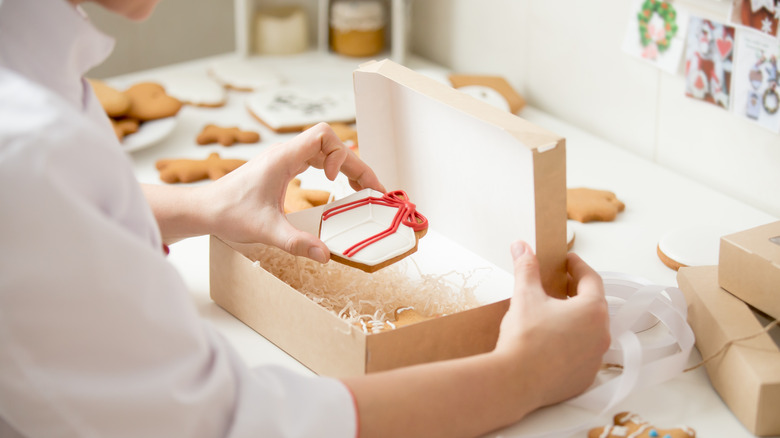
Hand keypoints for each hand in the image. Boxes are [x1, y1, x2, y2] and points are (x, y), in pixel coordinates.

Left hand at [202, 123, 384, 261]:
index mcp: (283, 157)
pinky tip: (337, 187)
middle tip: (373, 190)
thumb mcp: (266, 230)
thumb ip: (296, 242)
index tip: (334, 180)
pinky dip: (331, 169)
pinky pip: (314, 160)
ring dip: (345, 166)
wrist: (203, 209)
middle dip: (354, 165)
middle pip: (331, 144)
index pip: (323, 135)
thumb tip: (325, 255)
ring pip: (325, 151)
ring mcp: (283, 160)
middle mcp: (285, 154)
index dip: (338, 154)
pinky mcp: (281, 169)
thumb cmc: (228, 213)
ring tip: (362, 189)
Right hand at [494, 241, 609, 408]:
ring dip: (575, 320)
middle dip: (576, 292)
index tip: (566, 260)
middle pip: (593, 305)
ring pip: (589, 331)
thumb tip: (522, 246)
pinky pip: (582, 355)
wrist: (516, 381)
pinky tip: (552, 342)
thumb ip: (526, 268)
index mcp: (593, 309)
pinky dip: (571, 345)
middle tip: (558, 284)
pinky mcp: (585, 378)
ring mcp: (595, 359)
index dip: (577, 266)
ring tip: (553, 314)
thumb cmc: (525, 337)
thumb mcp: (525, 296)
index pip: (591, 279)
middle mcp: (601, 334)